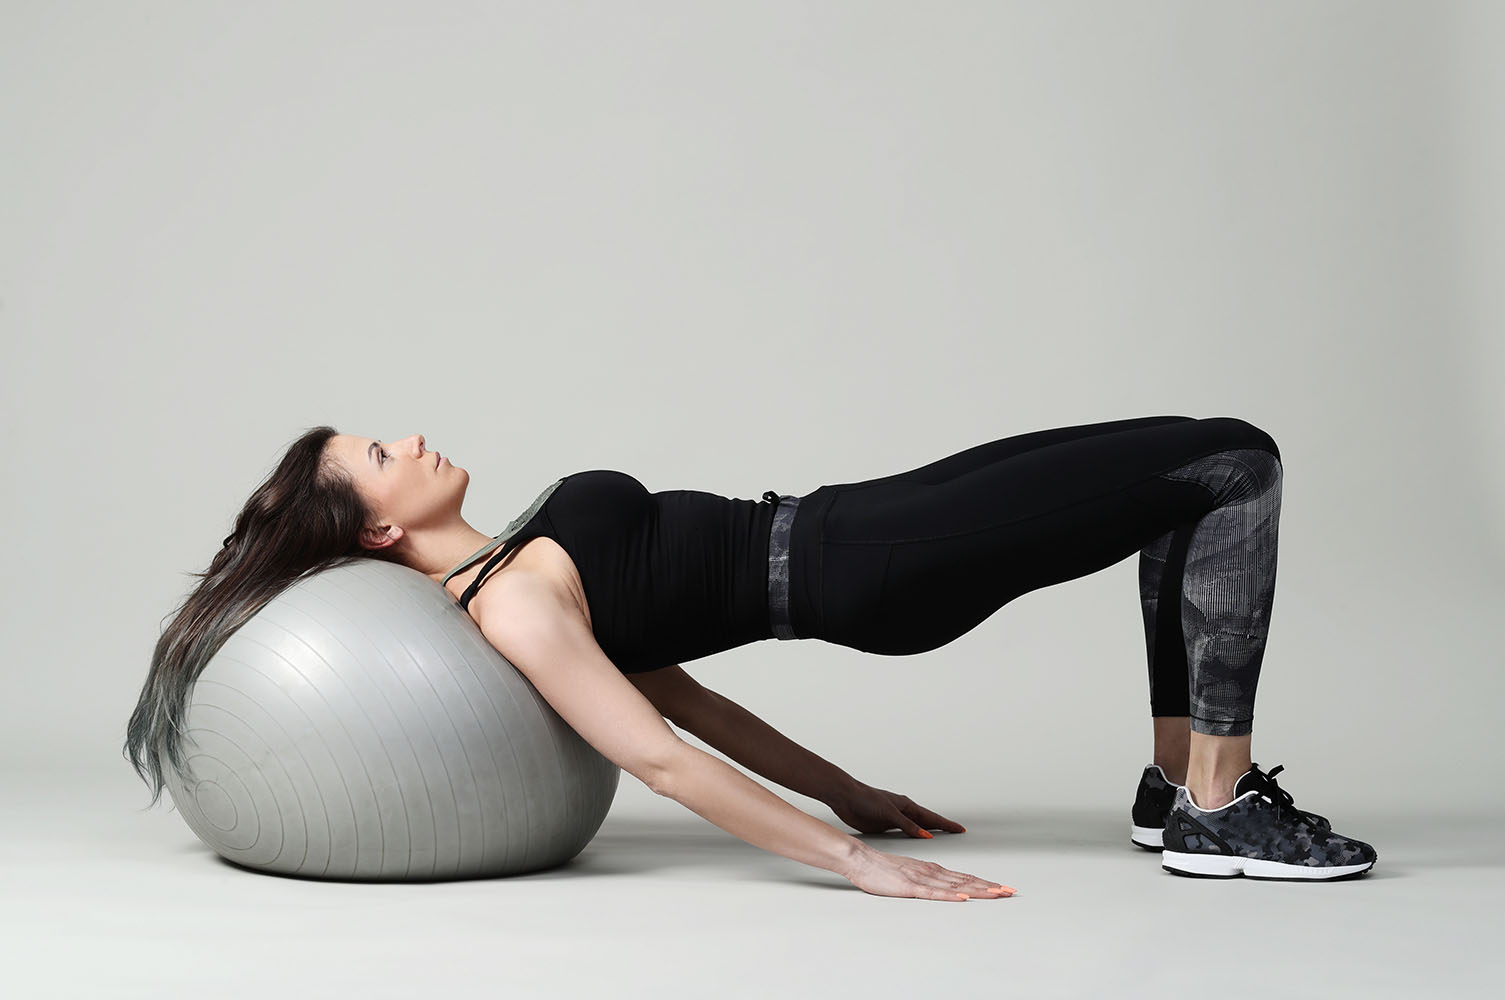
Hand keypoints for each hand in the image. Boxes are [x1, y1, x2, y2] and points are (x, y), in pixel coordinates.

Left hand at [829, 782, 966, 837]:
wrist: (847, 798)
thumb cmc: (866, 800)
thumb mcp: (890, 813)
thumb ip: (908, 825)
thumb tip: (927, 835)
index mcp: (907, 806)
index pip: (932, 817)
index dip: (946, 824)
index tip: (960, 829)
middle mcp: (903, 811)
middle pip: (928, 821)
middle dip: (942, 826)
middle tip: (956, 831)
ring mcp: (895, 818)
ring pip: (917, 826)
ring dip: (929, 830)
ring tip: (941, 835)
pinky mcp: (885, 825)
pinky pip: (904, 831)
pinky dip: (914, 835)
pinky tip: (915, 839)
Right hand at [844, 844, 1015, 900]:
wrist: (861, 859)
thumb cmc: (882, 868)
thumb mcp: (910, 872)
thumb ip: (928, 879)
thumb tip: (944, 886)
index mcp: (932, 869)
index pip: (965, 877)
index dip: (986, 883)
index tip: (1003, 887)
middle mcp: (932, 872)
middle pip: (966, 881)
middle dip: (990, 887)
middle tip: (1010, 891)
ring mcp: (922, 879)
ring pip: (955, 886)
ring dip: (978, 890)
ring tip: (996, 894)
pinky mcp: (910, 887)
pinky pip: (934, 893)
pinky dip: (950, 896)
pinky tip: (963, 899)